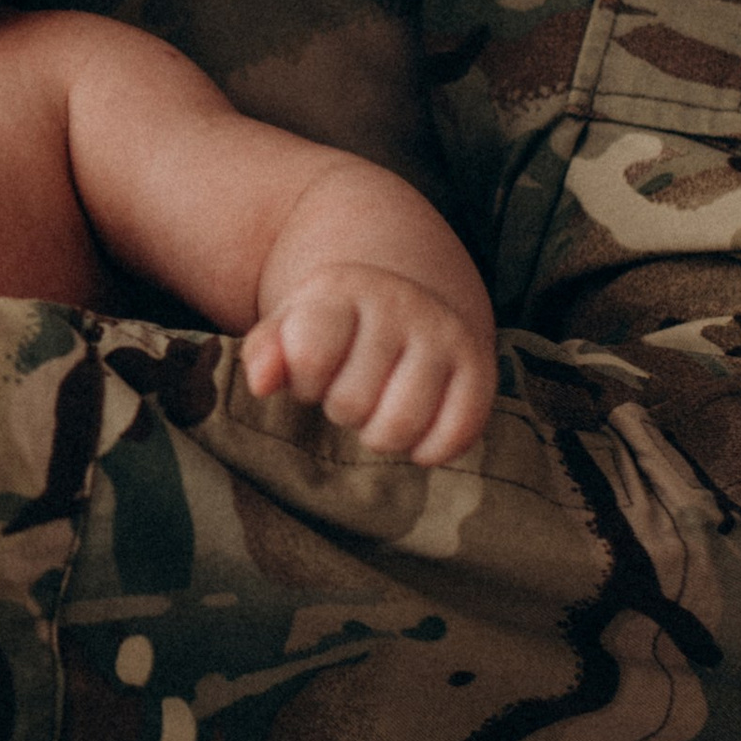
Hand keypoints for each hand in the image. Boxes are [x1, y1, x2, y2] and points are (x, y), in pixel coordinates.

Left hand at [243, 272, 495, 466]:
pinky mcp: (480, 366)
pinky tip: (416, 435)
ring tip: (378, 411)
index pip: (308, 357)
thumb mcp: (290, 326)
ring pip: (399, 426)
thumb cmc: (334, 327)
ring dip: (380, 437)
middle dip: (341, 410)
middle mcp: (400, 303)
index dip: (303, 383)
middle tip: (350, 390)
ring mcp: (443, 333)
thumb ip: (265, 351)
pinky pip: (455, 434)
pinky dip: (430, 451)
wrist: (407, 299)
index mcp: (344, 290)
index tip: (311, 373)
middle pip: (351, 402)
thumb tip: (260, 382)